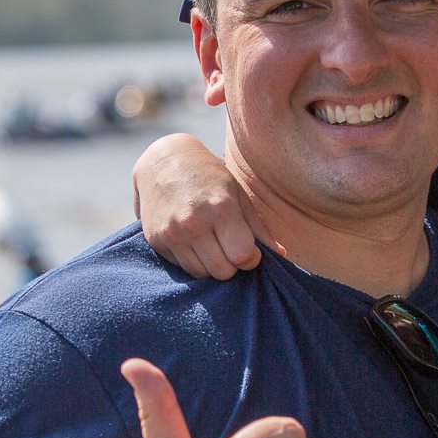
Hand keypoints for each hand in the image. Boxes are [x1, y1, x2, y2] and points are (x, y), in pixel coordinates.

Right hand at [134, 134, 279, 279]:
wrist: (163, 162)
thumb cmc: (209, 177)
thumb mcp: (238, 195)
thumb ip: (258, 228)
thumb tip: (281, 255)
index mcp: (220, 209)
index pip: (242, 257)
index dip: (251, 258)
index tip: (250, 248)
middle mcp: (193, 224)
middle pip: (222, 272)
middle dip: (232, 265)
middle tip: (230, 247)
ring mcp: (171, 233)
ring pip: (201, 274)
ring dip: (211, 265)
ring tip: (212, 243)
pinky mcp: (156, 241)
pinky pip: (182, 267)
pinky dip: (192, 260)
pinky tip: (193, 240)